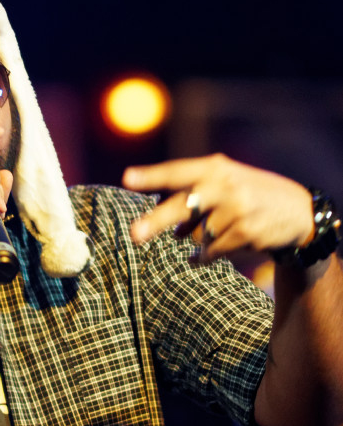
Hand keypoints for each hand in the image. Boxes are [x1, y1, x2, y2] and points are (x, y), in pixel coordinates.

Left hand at [122, 153, 313, 261]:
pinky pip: (211, 251)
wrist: (297, 210)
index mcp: (214, 168)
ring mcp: (236, 210)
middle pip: (183, 206)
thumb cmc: (249, 195)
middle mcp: (224, 186)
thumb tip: (167, 227)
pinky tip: (205, 255)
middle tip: (133, 235)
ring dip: (195, 241)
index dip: (152, 176)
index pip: (177, 172)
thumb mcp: (225, 183)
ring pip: (197, 236)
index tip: (127, 178)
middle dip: (156, 221)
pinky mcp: (245, 233)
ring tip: (212, 233)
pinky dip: (203, 256)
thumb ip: (194, 196)